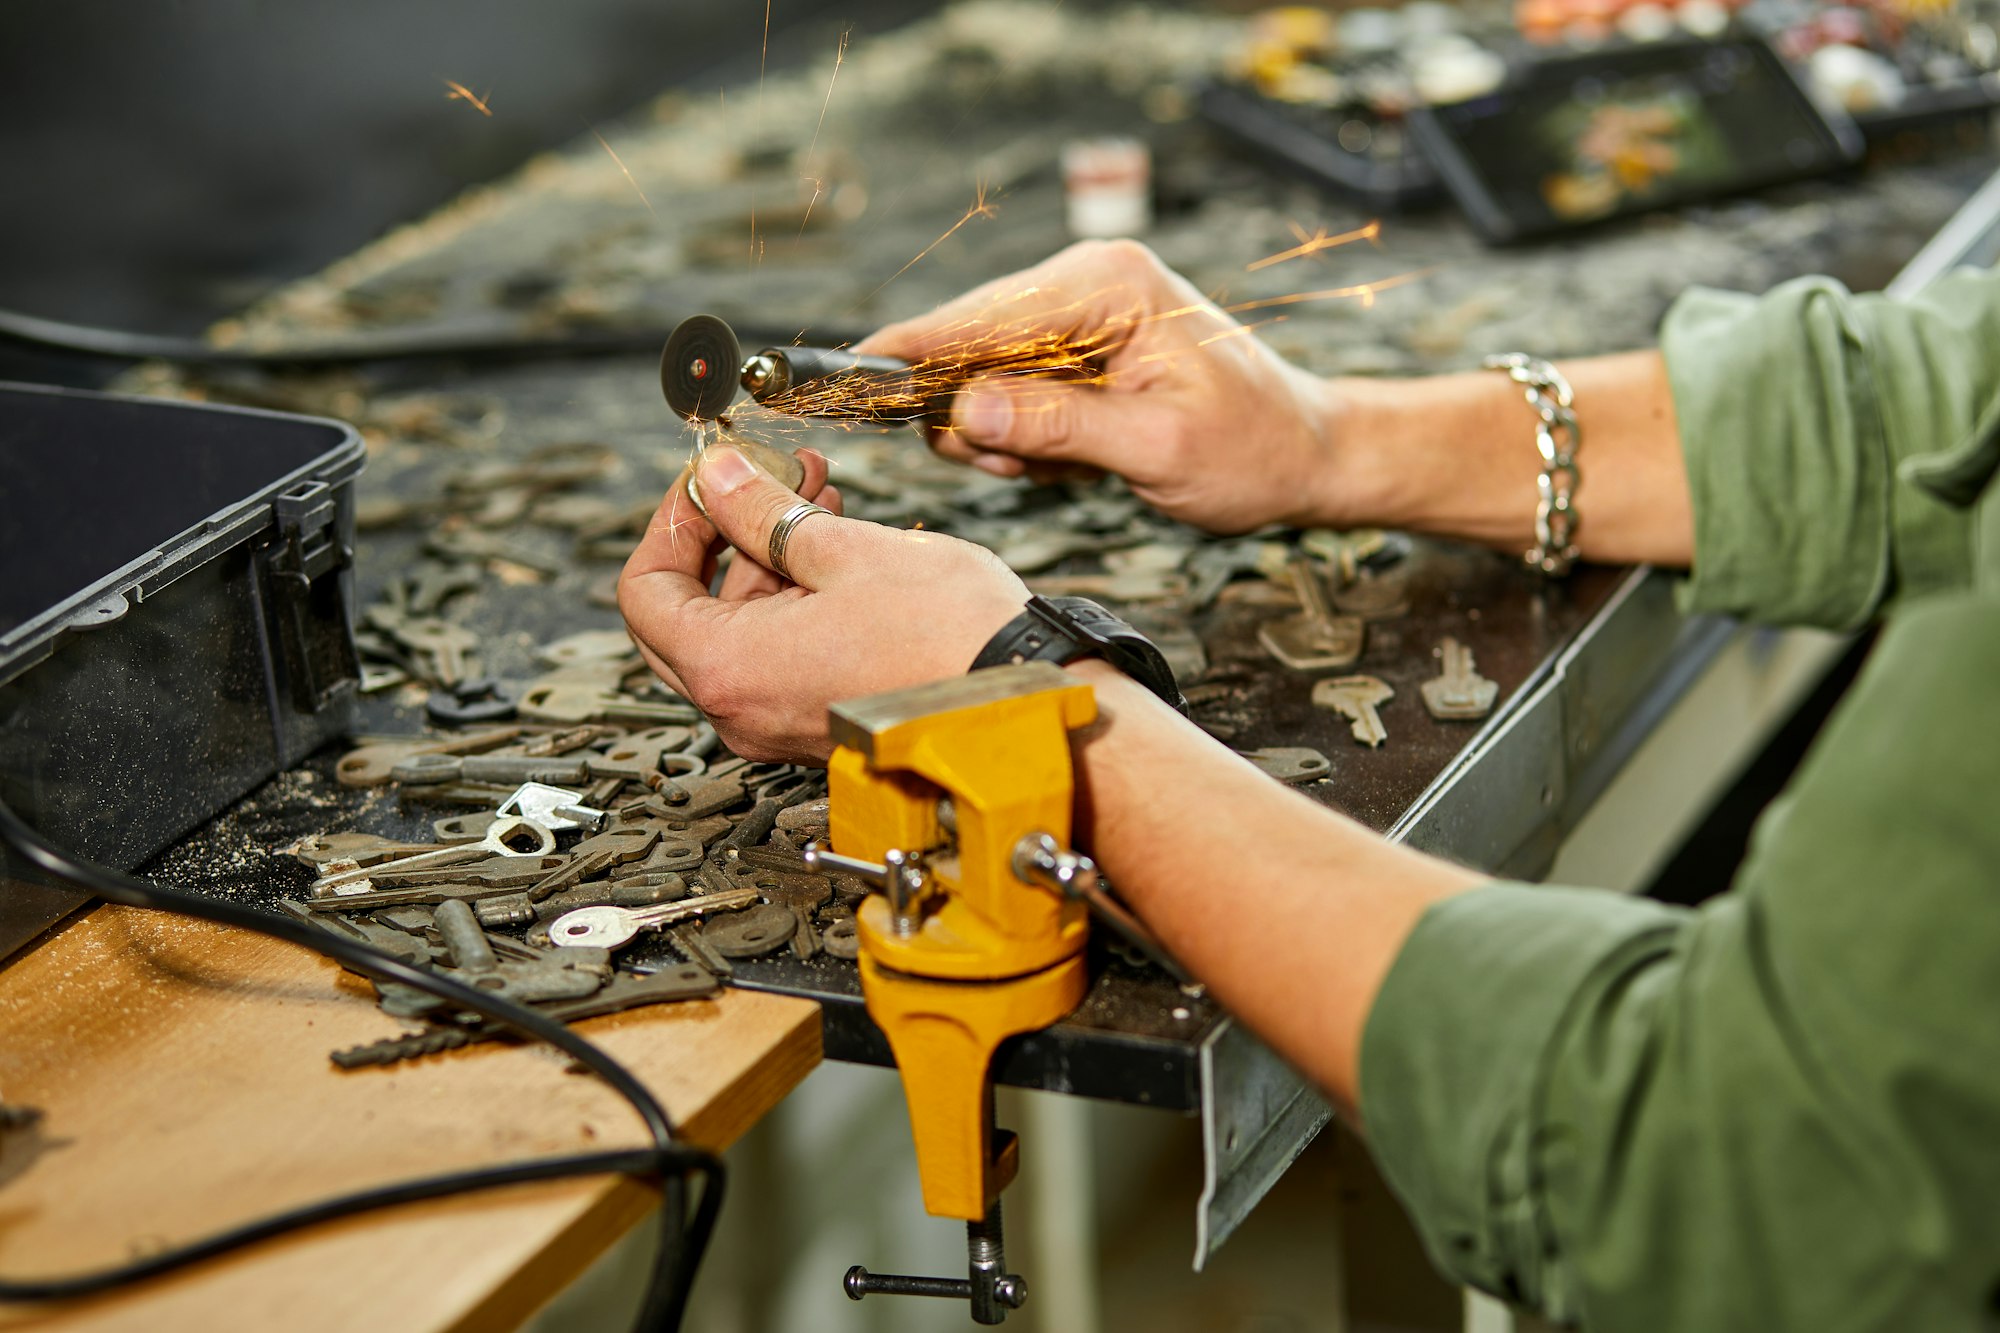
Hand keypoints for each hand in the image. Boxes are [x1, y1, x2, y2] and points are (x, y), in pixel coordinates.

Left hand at [618, 444, 1031, 762]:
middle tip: (766, 478)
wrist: (1026, 708)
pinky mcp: (821, 724)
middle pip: (684, 614)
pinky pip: (782, 655)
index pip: (645, 590)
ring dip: (768, 557)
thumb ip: (763, 511)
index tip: (711, 479)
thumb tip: (717, 476)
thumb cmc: (950, 642)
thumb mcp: (843, 549)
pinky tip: (843, 545)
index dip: (672, 521)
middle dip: (723, 535)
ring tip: (822, 494)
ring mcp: (780, 724)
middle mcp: (741, 710)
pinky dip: (798, 597)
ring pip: (740, 630)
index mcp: (726, 669)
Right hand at [857, 239, 1343, 534]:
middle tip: (1017, 468)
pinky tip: (1075, 458)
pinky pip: (1010, 391)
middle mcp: (1088, 281)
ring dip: (1002, 434)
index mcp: (1109, 285)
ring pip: (982, 374)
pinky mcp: (1079, 345)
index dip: (912, 353)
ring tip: (1066, 468)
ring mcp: (1081, 311)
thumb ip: (1057, 425)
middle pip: (968, 342)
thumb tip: (964, 409)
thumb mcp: (1156, 450)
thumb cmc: (1253, 451)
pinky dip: (1026, 436)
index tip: (851, 378)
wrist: (1307, 455)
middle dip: (974, 416)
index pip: (982, 316)